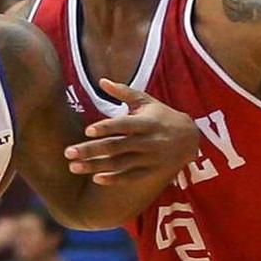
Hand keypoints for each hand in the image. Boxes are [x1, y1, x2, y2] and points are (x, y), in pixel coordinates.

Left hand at [64, 78, 198, 185]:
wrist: (191, 138)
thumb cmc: (162, 115)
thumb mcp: (146, 101)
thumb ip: (123, 92)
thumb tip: (102, 80)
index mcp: (146, 122)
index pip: (123, 125)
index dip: (105, 128)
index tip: (87, 131)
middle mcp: (148, 141)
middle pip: (115, 147)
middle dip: (90, 150)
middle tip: (68, 153)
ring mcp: (149, 158)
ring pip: (119, 164)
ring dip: (95, 167)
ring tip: (73, 167)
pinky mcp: (151, 171)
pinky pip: (130, 177)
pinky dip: (114, 179)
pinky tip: (96, 179)